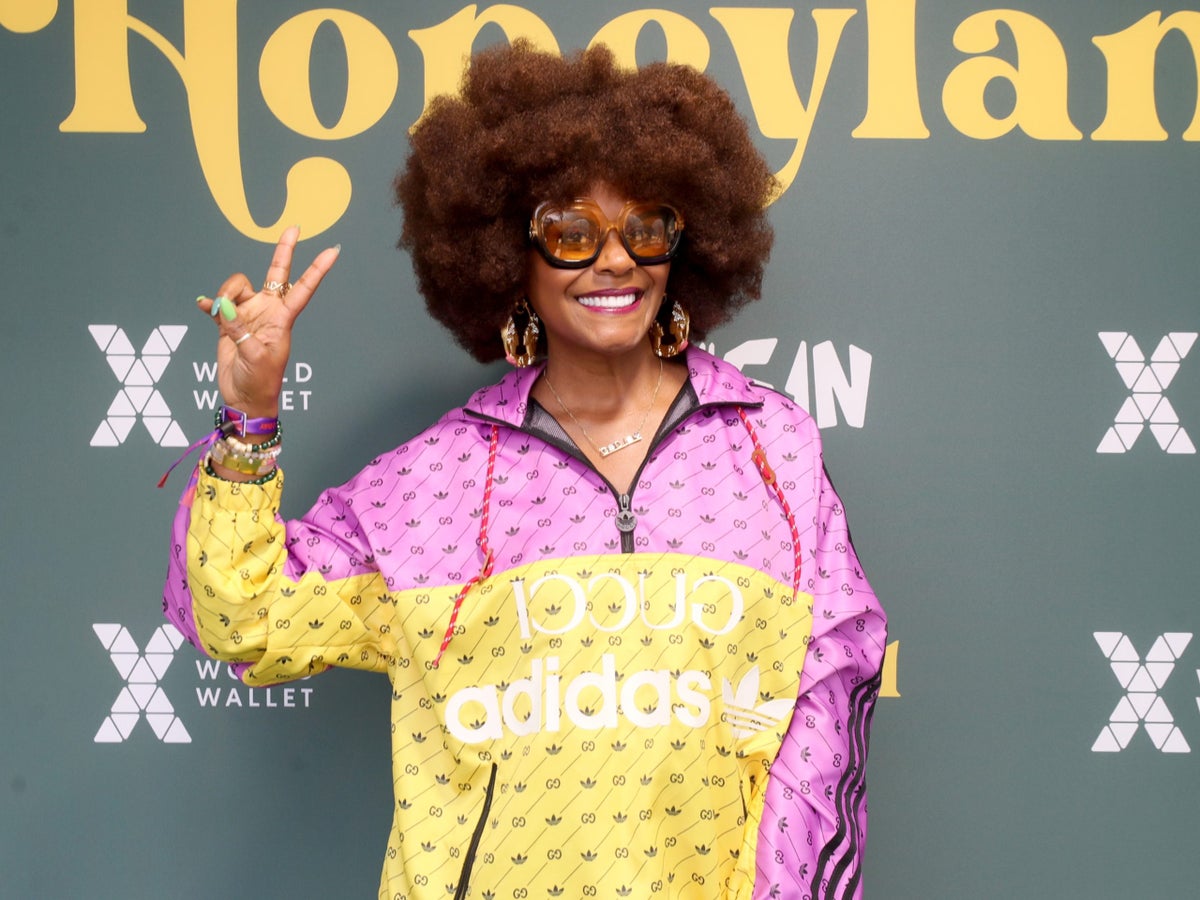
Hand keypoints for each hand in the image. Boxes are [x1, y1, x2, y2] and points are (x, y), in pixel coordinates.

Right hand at [197, 226, 339, 417]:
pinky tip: (202, 306)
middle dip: (284, 251)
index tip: (334, 250)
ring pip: (237, 286)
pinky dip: (210, 303)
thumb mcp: (253, 356)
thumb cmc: (260, 382)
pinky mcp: (228, 323)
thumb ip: (237, 328)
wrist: (244, 399)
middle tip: (294, 227)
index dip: (317, 269)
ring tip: (219, 312)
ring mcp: (248, 314)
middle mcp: (267, 311)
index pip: (303, 288)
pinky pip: (218, 304)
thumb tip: (222, 304)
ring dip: (225, 292)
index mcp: (282, 319)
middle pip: (276, 274)